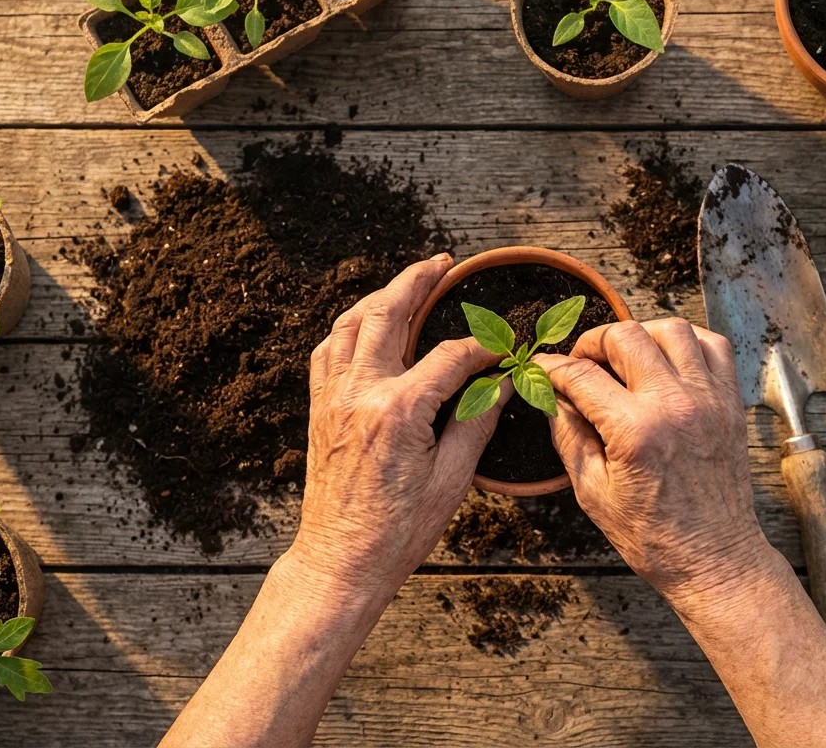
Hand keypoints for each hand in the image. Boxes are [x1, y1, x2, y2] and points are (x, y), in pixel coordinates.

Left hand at [293, 255, 509, 595]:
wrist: (340, 561)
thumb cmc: (399, 530)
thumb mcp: (453, 479)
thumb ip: (478, 421)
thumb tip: (506, 384)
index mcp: (398, 410)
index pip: (450, 355)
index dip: (484, 347)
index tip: (505, 347)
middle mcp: (359, 393)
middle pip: (387, 313)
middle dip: (417, 281)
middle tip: (443, 263)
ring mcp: (333, 398)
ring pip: (349, 323)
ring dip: (379, 295)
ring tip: (407, 282)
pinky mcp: (320, 409)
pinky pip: (328, 350)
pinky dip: (348, 327)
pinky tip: (365, 324)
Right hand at [534, 318, 773, 605]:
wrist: (713, 557)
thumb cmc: (652, 535)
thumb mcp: (591, 492)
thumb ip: (568, 435)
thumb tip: (553, 397)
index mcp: (635, 431)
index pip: (581, 375)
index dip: (552, 366)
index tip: (541, 367)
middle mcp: (675, 405)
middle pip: (625, 336)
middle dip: (593, 343)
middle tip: (582, 363)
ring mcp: (708, 399)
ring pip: (672, 329)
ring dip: (641, 334)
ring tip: (625, 358)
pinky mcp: (730, 402)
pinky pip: (713, 345)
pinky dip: (687, 341)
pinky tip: (667, 360)